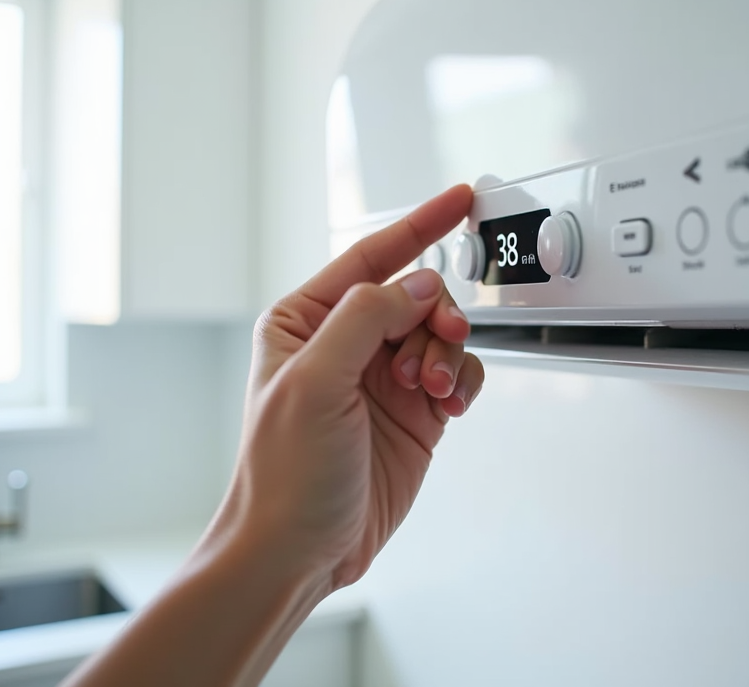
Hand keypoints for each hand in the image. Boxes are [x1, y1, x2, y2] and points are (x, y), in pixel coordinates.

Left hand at [224, 184, 483, 590]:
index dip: (418, 225)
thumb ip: (367, 319)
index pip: (370, 258)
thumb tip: (418, 285)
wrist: (300, 549)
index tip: (457, 199)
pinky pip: (460, 375)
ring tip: (431, 393)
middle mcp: (347, 345)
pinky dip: (464, 385)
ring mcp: (384, 379)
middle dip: (436, 315)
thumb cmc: (283, 475)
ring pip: (443, 334)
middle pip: (417, 296)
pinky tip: (448, 409)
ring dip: (448, 356)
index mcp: (306, 322)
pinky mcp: (416, 414)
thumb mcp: (314, 382)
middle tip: (439, 342)